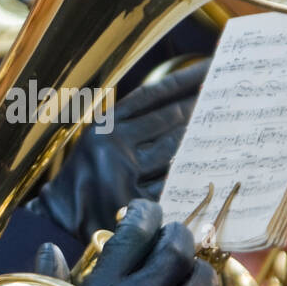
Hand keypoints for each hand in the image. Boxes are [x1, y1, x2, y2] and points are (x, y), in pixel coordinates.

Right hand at [31, 62, 207, 244]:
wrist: (58, 220)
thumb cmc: (85, 178)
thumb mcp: (102, 142)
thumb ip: (135, 125)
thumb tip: (186, 108)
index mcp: (106, 125)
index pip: (153, 95)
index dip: (184, 79)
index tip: (211, 66)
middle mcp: (115, 144)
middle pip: (168, 120)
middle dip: (199, 108)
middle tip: (228, 95)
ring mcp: (126, 173)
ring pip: (174, 150)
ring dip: (199, 141)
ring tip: (223, 129)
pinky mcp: (136, 201)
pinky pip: (171, 183)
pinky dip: (189, 175)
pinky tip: (208, 168)